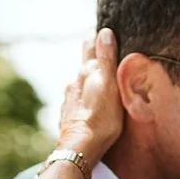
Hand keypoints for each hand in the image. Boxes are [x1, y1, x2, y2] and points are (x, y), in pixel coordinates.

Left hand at [57, 29, 123, 157]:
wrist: (80, 148)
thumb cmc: (102, 119)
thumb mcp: (110, 86)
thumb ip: (107, 59)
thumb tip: (104, 32)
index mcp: (87, 72)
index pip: (91, 44)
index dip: (97, 36)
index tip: (104, 30)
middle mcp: (75, 82)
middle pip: (85, 63)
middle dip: (94, 58)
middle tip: (106, 54)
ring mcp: (69, 98)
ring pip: (81, 83)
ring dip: (90, 81)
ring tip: (103, 86)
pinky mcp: (68, 114)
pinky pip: (78, 101)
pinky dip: (86, 99)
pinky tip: (92, 107)